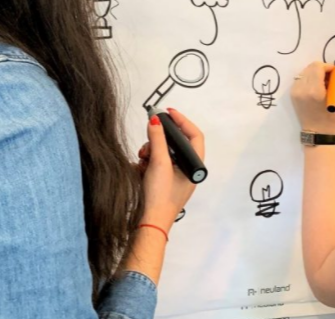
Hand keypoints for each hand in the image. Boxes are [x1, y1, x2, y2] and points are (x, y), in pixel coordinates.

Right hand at [135, 109, 204, 227]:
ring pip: (163, 153)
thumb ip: (158, 140)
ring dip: (150, 153)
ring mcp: (175, 176)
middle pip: (175, 143)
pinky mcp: (163, 182)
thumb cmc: (159, 197)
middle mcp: (187, 169)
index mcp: (194, 164)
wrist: (149, 223)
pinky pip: (155, 164)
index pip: (193, 135)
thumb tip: (155, 121)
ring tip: (143, 161)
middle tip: (149, 144)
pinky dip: (146, 163)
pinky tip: (140, 169)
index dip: (182, 121)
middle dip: (159, 141)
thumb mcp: (158, 164)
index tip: (168, 112)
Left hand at [291, 62, 334, 134]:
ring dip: (316, 74)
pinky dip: (310, 80)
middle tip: (330, 81)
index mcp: (315, 91)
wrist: (317, 132)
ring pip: (306, 71)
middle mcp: (301, 89)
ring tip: (323, 86)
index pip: (318, 66)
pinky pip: (301, 78)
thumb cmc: (333, 116)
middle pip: (311, 67)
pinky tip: (315, 90)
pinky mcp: (292, 93)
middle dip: (323, 70)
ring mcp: (295, 91)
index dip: (329, 67)